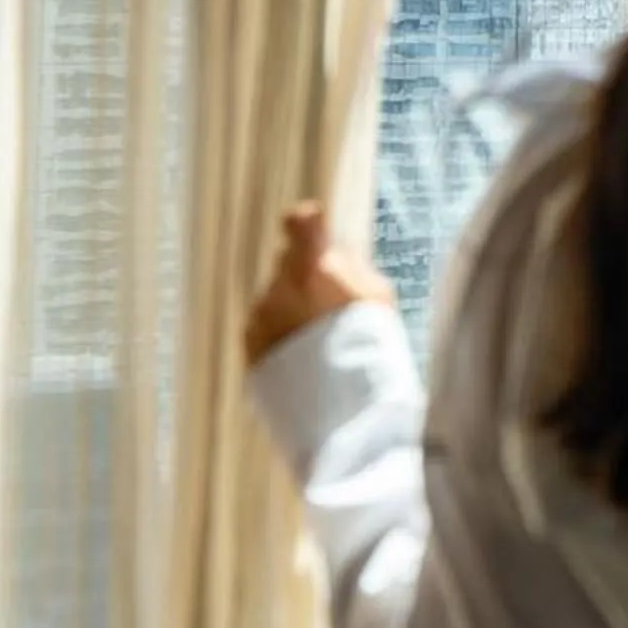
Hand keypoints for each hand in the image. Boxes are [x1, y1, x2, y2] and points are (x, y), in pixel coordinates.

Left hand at [243, 203, 395, 365]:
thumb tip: (336, 255)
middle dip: (304, 276)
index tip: (314, 229)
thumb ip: (353, 269)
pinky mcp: (250, 345)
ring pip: (275, 298)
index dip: (307, 223)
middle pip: (288, 264)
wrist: (339, 405)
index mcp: (313, 268)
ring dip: (292, 310)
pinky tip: (304, 358)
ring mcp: (260, 316)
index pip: (301, 222)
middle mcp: (280, 286)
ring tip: (319, 343)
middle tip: (329, 304)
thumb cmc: (369, 347)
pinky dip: (281, 336)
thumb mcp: (377, 298)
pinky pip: (264, 328)